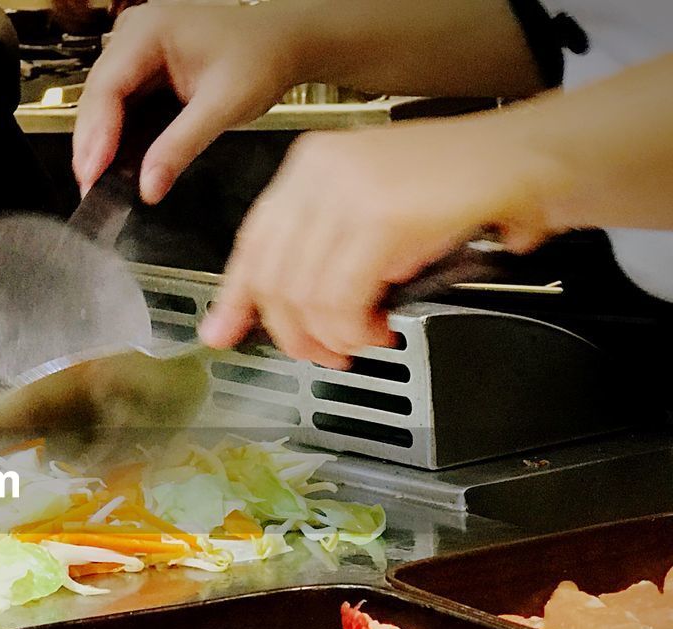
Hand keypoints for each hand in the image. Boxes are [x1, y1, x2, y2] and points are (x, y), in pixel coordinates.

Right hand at [73, 4, 298, 202]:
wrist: (284, 44)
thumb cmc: (261, 58)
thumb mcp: (222, 107)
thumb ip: (181, 148)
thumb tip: (148, 187)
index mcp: (151, 31)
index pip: (108, 86)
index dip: (95, 134)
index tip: (91, 172)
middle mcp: (136, 33)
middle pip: (97, 95)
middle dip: (91, 143)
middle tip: (89, 186)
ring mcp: (137, 49)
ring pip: (103, 102)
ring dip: (100, 142)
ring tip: (97, 180)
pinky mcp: (144, 68)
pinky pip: (119, 104)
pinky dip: (116, 135)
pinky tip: (115, 163)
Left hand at [198, 117, 563, 366]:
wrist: (521, 160)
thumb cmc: (455, 189)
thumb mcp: (369, 211)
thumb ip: (319, 250)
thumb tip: (276, 310)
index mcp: (308, 165)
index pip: (252, 241)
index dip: (235, 296)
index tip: (221, 332)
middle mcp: (318, 173)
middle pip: (272, 275)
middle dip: (291, 331)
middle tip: (320, 353)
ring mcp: (347, 192)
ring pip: (303, 294)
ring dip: (330, 335)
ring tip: (359, 341)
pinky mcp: (380, 218)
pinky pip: (341, 298)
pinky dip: (354, 328)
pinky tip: (376, 328)